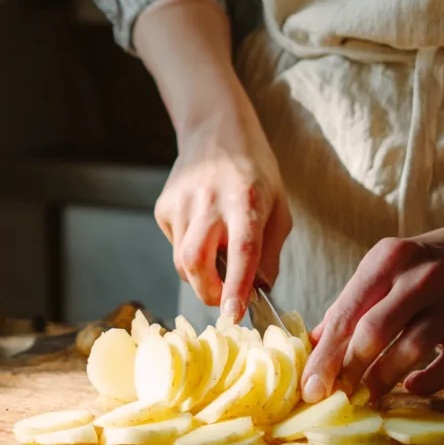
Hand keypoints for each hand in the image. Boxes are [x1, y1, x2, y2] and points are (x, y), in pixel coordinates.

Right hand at [155, 95, 291, 321]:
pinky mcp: (164, 207)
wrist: (216, 131)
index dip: (236, 286)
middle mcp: (209, 201)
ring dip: (200, 274)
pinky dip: (190, 251)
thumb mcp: (279, 208)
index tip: (233, 313)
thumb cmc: (255, 172)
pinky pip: (174, 246)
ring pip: (182, 261)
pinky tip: (203, 229)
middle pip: (196, 262)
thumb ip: (270, 252)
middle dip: (208, 292)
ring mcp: (181, 203)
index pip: (241, 251)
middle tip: (224, 299)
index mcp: (246, 200)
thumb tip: (259, 290)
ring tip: (217, 255)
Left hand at [302, 227, 443, 400]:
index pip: (347, 314)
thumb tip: (313, 344)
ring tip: (365, 397)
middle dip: (348, 370)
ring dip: (382, 379)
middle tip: (332, 397)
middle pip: (374, 332)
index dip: (325, 355)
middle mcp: (420, 277)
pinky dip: (427, 383)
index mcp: (388, 259)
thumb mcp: (384, 269)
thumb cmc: (423, 264)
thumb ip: (350, 304)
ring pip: (410, 350)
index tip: (309, 387)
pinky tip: (410, 387)